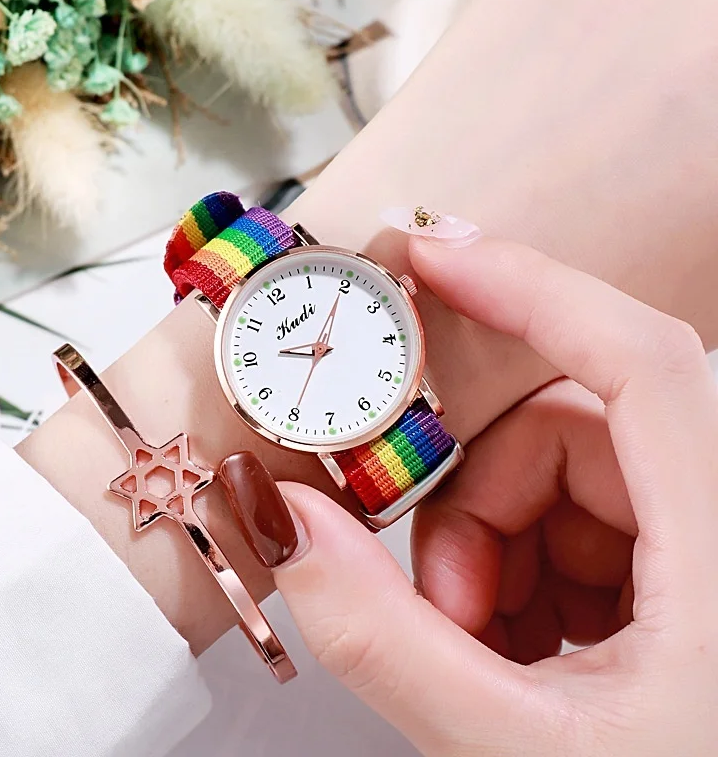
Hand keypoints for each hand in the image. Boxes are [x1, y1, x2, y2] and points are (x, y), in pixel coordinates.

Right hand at [273, 235, 717, 755]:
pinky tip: (530, 648)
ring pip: (563, 474)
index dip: (530, 288)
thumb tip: (289, 524)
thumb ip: (384, 640)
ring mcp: (702, 535)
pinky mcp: (681, 559)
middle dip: (478, 508)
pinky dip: (529, 571)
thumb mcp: (521, 749)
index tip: (434, 258)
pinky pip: (580, 517)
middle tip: (452, 609)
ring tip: (493, 649)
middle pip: (567, 429)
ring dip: (498, 551)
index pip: (638, 357)